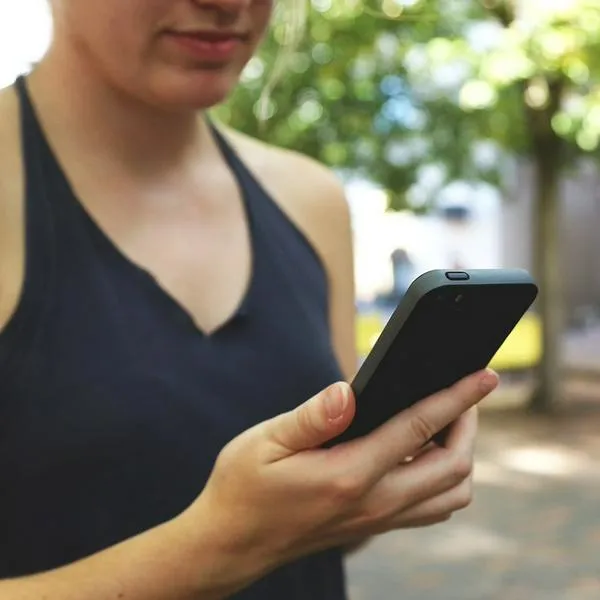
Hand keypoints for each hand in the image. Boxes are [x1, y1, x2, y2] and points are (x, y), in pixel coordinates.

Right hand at [182, 369, 497, 575]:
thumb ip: (311, 417)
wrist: (232, 543)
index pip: (419, 429)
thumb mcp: (265, 442)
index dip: (457, 398)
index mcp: (348, 475)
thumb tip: (347, 391)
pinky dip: (442, 479)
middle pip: (453, 468)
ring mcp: (377, 520)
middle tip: (464, 394)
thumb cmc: (243, 488)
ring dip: (461, 456)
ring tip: (447, 422)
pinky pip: (430, 508)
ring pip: (450, 495)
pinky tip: (419, 454)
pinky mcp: (373, 527)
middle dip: (469, 424)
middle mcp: (373, 503)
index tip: (484, 376)